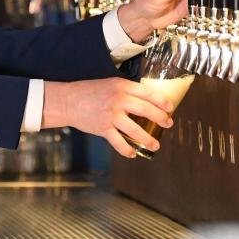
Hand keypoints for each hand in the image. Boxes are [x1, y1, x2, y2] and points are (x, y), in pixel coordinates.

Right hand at [42, 78, 172, 157]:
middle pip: (146, 110)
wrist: (68, 101)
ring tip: (156, 145)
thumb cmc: (89, 92)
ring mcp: (111, 115)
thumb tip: (146, 102)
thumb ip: (126, 91)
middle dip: (161, 118)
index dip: (162, 101)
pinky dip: (127, 150)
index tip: (170, 108)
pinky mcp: (103, 128)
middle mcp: (118, 100)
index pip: (148, 93)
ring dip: (148, 139)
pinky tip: (133, 153)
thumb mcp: (110, 84)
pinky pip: (119, 142)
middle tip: (168, 124)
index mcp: (122, 86)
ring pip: (136, 129)